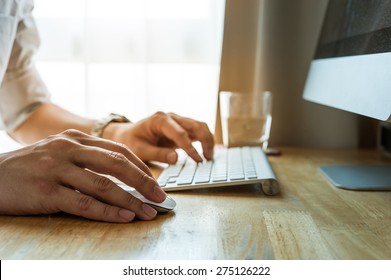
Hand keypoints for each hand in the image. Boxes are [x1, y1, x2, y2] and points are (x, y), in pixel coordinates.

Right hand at [0, 129, 165, 222]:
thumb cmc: (30, 167)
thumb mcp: (58, 152)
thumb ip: (86, 158)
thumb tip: (121, 178)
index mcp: (75, 138)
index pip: (118, 150)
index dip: (141, 167)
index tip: (155, 182)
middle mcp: (68, 149)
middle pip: (117, 164)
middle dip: (144, 182)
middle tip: (161, 197)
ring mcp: (57, 169)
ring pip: (104, 185)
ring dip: (131, 200)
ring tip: (149, 211)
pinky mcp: (47, 192)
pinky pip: (85, 203)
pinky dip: (108, 211)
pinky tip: (124, 217)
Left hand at [105, 112, 213, 163]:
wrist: (127, 135)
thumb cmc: (131, 141)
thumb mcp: (140, 150)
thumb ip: (158, 154)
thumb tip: (176, 158)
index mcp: (160, 120)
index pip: (180, 133)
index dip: (190, 148)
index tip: (198, 160)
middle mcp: (171, 118)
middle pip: (196, 125)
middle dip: (206, 141)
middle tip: (208, 158)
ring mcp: (177, 121)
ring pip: (200, 126)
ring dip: (208, 140)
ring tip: (209, 157)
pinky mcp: (181, 128)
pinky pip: (197, 132)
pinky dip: (204, 141)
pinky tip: (206, 153)